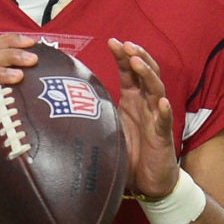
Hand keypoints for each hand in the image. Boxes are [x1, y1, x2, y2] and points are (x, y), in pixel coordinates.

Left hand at [107, 38, 178, 202]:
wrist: (149, 183)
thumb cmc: (129, 155)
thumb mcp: (107, 130)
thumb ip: (93, 116)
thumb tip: (60, 109)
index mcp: (133, 101)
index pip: (130, 72)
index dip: (123, 56)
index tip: (112, 41)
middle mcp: (146, 104)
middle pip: (146, 73)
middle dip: (137, 57)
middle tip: (126, 45)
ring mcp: (156, 118)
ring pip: (156, 90)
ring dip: (148, 75)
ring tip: (138, 63)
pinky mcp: (162, 135)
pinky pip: (164, 120)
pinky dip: (163, 111)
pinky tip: (160, 102)